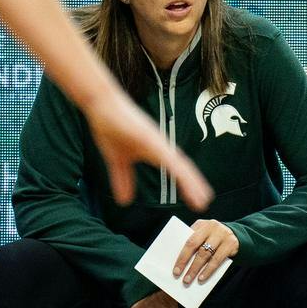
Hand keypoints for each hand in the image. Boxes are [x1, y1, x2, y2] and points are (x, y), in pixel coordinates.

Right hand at [83, 87, 212, 207]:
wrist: (101, 105)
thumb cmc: (110, 127)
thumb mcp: (116, 160)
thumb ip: (122, 179)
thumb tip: (125, 201)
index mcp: (155, 151)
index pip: (176, 170)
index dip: (187, 184)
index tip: (196, 200)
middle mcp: (161, 146)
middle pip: (183, 168)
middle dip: (195, 185)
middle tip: (205, 202)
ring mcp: (157, 141)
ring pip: (180, 164)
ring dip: (192, 181)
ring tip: (202, 197)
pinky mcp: (150, 138)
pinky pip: (166, 156)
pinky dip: (177, 169)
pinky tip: (184, 180)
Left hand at [174, 218, 238, 284]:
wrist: (237, 235)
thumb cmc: (213, 238)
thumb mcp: (204, 236)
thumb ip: (194, 244)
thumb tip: (180, 264)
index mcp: (201, 224)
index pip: (188, 240)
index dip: (181, 256)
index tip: (175, 269)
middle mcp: (211, 226)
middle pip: (194, 245)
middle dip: (185, 262)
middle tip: (178, 275)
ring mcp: (222, 234)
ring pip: (205, 254)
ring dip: (195, 269)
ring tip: (188, 279)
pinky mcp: (231, 244)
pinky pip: (217, 260)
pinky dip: (208, 270)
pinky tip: (202, 278)